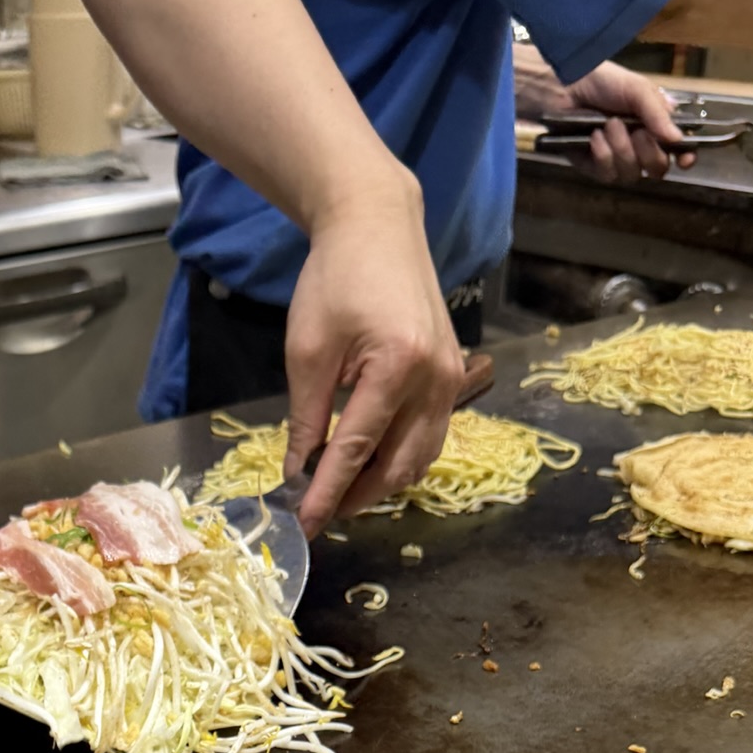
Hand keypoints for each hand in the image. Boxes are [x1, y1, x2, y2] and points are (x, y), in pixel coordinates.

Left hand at [283, 182, 465, 535]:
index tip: (304, 525)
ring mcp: (451, 378)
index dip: (328, 493)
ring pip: (420, 458)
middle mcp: (435, 378)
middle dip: (357, 497)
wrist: (378, 226)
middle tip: (318, 512)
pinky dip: (399, 457)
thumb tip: (299, 474)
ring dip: (381, 483)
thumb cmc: (335, 279)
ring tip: (340, 491)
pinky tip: (369, 461)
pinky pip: (431, 435)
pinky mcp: (453, 375)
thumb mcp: (308, 350)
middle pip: (398, 465)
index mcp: (397, 366)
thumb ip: (305, 418)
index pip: (357, 449)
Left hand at [570, 61, 695, 182]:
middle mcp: (640, 145)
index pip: (678, 149)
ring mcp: (617, 159)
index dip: (685, 157)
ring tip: (608, 125)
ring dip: (622, 149)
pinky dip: (603, 155)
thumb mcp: (636, 89)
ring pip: (632, 174)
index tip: (685, 160)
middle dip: (649, 153)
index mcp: (655, 123)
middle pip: (657, 168)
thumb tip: (678, 139)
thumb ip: (657, 113)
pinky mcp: (594, 168)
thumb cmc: (603, 82)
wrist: (563, 87)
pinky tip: (594, 137)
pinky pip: (608, 175)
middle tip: (637, 132)